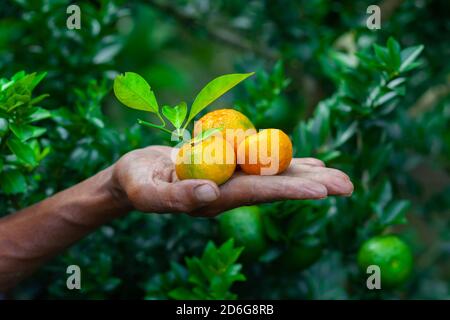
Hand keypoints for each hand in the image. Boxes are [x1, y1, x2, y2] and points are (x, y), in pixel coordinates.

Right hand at [111, 146, 353, 216]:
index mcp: (216, 198)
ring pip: (274, 174)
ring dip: (306, 173)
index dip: (291, 190)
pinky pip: (261, 164)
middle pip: (277, 186)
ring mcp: (230, 179)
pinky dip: (285, 162)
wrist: (135, 177)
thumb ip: (176, 196)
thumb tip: (211, 192)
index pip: (259, 194)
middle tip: (348, 185)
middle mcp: (230, 190)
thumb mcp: (147, 191)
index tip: (323, 191)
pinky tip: (307, 163)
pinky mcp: (227, 168)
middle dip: (312, 185)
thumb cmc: (136, 183)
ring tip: (337, 175)